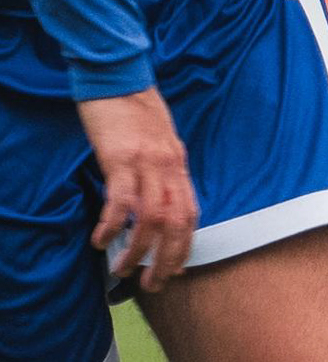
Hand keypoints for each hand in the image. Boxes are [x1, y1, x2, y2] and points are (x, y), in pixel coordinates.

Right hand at [76, 87, 193, 292]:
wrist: (118, 77)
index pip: (191, 214)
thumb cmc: (135, 111)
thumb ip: (162, 169)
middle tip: (153, 284)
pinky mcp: (121, 157)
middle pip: (177, 223)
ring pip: (152, 218)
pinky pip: (122, 200)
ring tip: (123, 270)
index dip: (186, 245)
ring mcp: (147, 163)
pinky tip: (101, 240)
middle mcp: (169, 167)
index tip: (176, 270)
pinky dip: (114, 224)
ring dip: (139, 250)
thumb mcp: (158, 142)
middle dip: (167, 258)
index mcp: (178, 165)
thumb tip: (158, 197)